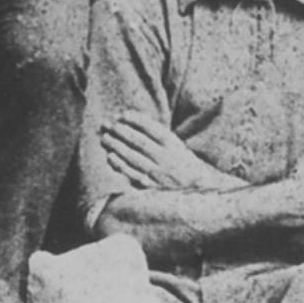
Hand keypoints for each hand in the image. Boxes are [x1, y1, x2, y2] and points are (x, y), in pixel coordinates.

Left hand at [99, 113, 239, 192]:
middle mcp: (166, 158)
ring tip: (105, 137)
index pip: (151, 128)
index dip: (135, 120)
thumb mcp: (176, 144)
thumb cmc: (183, 162)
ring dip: (116, 146)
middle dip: (120, 131)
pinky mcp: (152, 186)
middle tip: (107, 124)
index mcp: (173, 144)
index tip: (122, 114)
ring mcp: (158, 173)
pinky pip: (133, 174)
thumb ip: (158, 135)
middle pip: (139, 142)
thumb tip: (132, 122)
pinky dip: (121, 166)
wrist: (199, 188)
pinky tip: (111, 157)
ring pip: (133, 157)